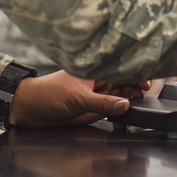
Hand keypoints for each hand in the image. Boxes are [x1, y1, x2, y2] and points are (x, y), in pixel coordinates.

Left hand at [8, 70, 150, 126]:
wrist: (31, 110)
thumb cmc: (48, 94)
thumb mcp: (78, 98)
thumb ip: (103, 103)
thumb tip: (125, 104)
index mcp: (93, 69)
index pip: (118, 67)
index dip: (133, 70)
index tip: (146, 78)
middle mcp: (97, 80)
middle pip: (122, 79)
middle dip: (136, 83)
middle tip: (145, 91)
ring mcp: (96, 94)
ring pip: (120, 93)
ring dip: (131, 96)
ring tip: (140, 99)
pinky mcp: (93, 108)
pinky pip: (113, 107)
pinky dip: (122, 107)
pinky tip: (129, 108)